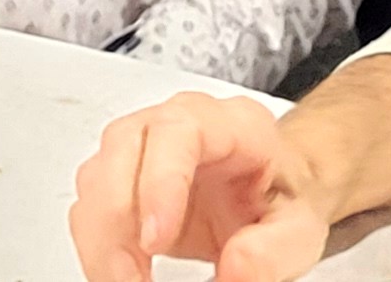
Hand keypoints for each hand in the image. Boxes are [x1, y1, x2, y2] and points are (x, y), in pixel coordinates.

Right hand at [69, 93, 332, 281]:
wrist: (271, 192)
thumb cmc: (282, 197)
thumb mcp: (301, 228)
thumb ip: (275, 250)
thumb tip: (237, 269)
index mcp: (230, 124)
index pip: (178, 130)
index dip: (158, 182)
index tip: (156, 241)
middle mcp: (177, 124)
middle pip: (122, 147)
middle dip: (118, 222)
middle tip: (133, 280)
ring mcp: (142, 148)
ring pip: (96, 178)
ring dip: (102, 241)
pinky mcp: (120, 180)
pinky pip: (89, 209)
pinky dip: (97, 249)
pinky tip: (121, 275)